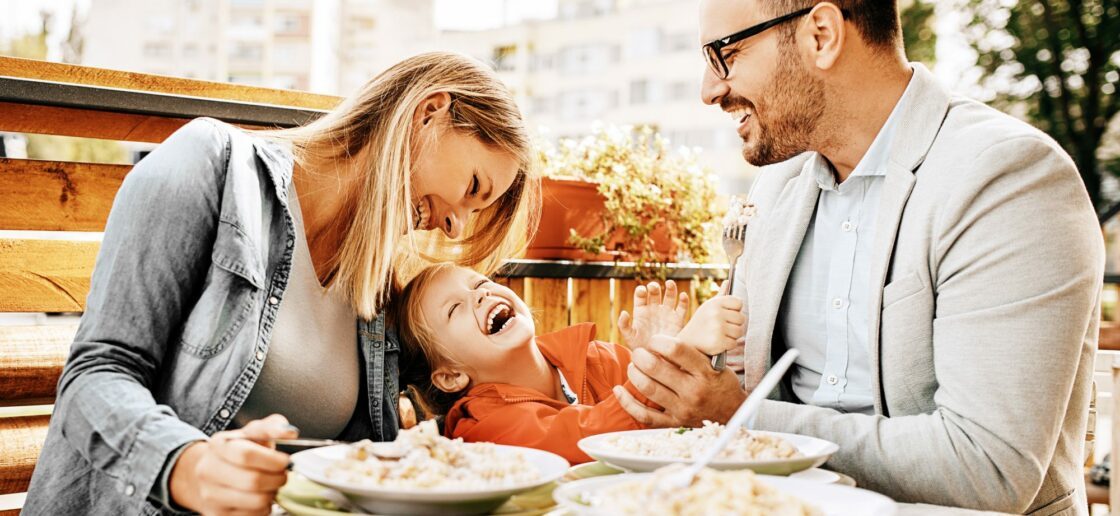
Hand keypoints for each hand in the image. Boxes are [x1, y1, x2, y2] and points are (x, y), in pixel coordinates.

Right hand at [170, 414, 297, 515]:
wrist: (210, 472)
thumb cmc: (238, 450)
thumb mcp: (252, 432)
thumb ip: (272, 427)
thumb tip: (290, 432)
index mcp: (218, 445)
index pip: (246, 455)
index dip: (272, 460)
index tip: (285, 461)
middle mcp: (209, 471)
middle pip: (253, 481)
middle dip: (277, 479)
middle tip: (283, 475)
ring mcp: (210, 495)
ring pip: (256, 502)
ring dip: (272, 494)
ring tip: (272, 485)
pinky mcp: (217, 515)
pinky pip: (253, 515)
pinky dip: (264, 507)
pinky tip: (260, 496)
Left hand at [613, 335, 746, 426]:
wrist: (732, 413)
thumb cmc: (720, 382)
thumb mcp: (713, 363)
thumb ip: (691, 353)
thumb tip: (662, 340)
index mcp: (704, 372)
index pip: (676, 350)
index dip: (658, 340)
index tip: (654, 340)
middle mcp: (693, 390)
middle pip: (656, 367)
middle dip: (640, 355)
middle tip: (638, 353)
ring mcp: (682, 409)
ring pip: (648, 388)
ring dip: (634, 373)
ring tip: (633, 366)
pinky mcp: (673, 423)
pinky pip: (644, 415)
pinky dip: (627, 402)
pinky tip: (619, 390)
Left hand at [618, 280, 688, 350]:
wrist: (656, 359)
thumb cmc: (640, 348)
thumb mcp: (629, 337)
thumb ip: (624, 325)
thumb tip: (623, 312)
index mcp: (641, 310)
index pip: (641, 295)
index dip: (641, 291)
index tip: (642, 291)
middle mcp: (654, 308)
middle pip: (655, 292)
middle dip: (654, 287)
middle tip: (654, 287)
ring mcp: (667, 313)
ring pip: (670, 296)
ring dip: (670, 288)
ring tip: (670, 283)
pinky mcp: (678, 320)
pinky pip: (682, 308)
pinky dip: (684, 301)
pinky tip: (683, 296)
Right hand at [677, 294, 744, 354]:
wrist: (687, 342)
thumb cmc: (701, 323)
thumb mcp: (708, 307)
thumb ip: (720, 295)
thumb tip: (728, 281)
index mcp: (715, 303)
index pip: (739, 303)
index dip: (734, 310)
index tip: (726, 315)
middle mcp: (716, 314)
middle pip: (741, 318)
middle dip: (734, 325)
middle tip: (722, 327)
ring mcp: (717, 328)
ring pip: (739, 331)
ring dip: (732, 336)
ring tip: (720, 335)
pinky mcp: (718, 342)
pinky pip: (734, 343)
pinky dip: (728, 345)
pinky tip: (718, 343)